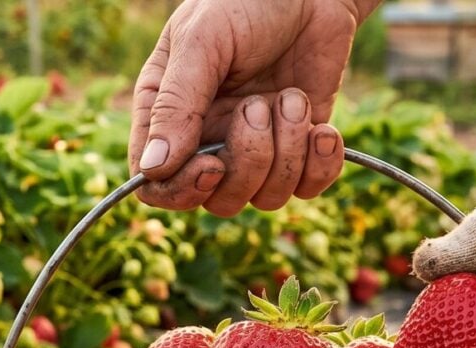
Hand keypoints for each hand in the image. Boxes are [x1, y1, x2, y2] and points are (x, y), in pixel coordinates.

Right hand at [129, 0, 376, 215]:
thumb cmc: (245, 3)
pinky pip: (308, 189)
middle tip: (259, 106)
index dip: (182, 190)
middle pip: (215, 199)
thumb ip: (174, 103)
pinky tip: (322, 128)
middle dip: (247, 161)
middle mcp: (207, 139)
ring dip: (287, 152)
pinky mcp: (299, 148)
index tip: (211, 165)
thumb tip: (152, 167)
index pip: (157, 185)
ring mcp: (255, 147)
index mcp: (167, 116)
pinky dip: (320, 165)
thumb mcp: (201, 41)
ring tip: (291, 97)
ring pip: (264, 198)